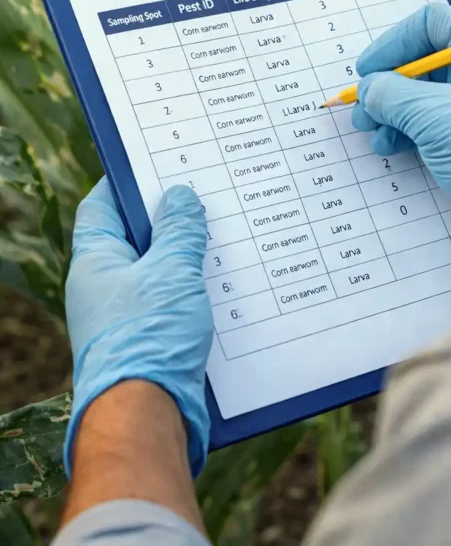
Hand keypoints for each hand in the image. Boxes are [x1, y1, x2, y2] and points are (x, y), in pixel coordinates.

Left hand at [64, 179, 212, 477]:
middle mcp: (104, 288)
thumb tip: (180, 197)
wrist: (149, 416)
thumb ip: (179, 230)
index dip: (127, 182)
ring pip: (159, 271)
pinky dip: (196, 288)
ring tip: (224, 232)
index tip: (155, 161)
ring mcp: (126, 317)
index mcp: (96, 262)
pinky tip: (227, 281)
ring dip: (189, 255)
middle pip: (135, 238)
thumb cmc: (150, 338)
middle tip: (204, 192)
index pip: (102, 207)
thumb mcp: (172, 270)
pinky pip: (173, 302)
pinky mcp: (150, 342)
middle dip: (170, 217)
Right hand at [352, 5, 450, 275]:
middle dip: (389, 83)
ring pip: (428, 92)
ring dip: (393, 109)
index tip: (368, 69)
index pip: (434, 24)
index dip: (394, 43)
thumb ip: (392, 94)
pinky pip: (437, 118)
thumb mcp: (433, 117)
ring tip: (369, 129)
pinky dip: (410, 128)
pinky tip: (388, 144)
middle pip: (427, 59)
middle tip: (362, 105)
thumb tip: (368, 88)